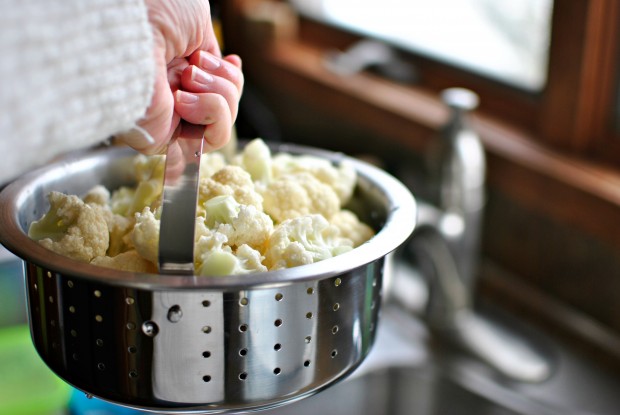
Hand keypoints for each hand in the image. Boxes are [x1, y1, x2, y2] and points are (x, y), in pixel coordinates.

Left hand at [119, 0, 243, 153]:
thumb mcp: (198, 24)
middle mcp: (176, 94)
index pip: (219, 85)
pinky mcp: (164, 138)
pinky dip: (210, 125)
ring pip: (223, 123)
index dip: (230, 76)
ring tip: (186, 81)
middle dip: (223, 83)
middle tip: (193, 69)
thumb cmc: (157, 14)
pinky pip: (207, 144)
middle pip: (227, 104)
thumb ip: (213, 55)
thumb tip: (228, 70)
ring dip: (217, 97)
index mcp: (181, 68)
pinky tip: (189, 105)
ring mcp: (172, 118)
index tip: (232, 61)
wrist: (135, 28)